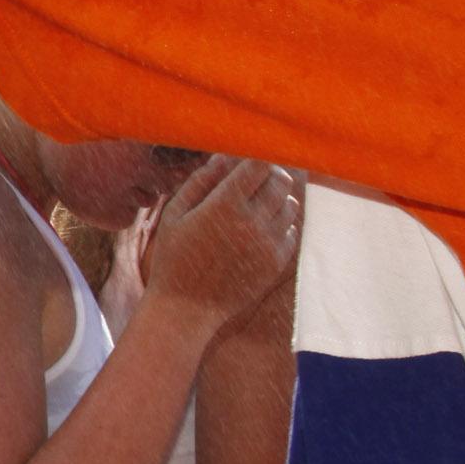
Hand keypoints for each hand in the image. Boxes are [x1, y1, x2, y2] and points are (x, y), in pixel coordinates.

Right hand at [140, 157, 299, 331]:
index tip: (249, 159)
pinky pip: (290, 231)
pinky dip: (279, 224)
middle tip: (255, 178)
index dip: (257, 156)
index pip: (259, 164)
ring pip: (290, 204)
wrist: (187, 308)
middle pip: (280, 181)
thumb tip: (225, 156)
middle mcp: (252, 222)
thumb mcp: (175, 215)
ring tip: (256, 204)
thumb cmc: (174, 257)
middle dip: (270, 174)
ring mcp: (268, 243)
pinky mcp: (277, 262)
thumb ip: (201, 182)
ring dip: (277, 198)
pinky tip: (258, 229)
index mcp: (224, 205)